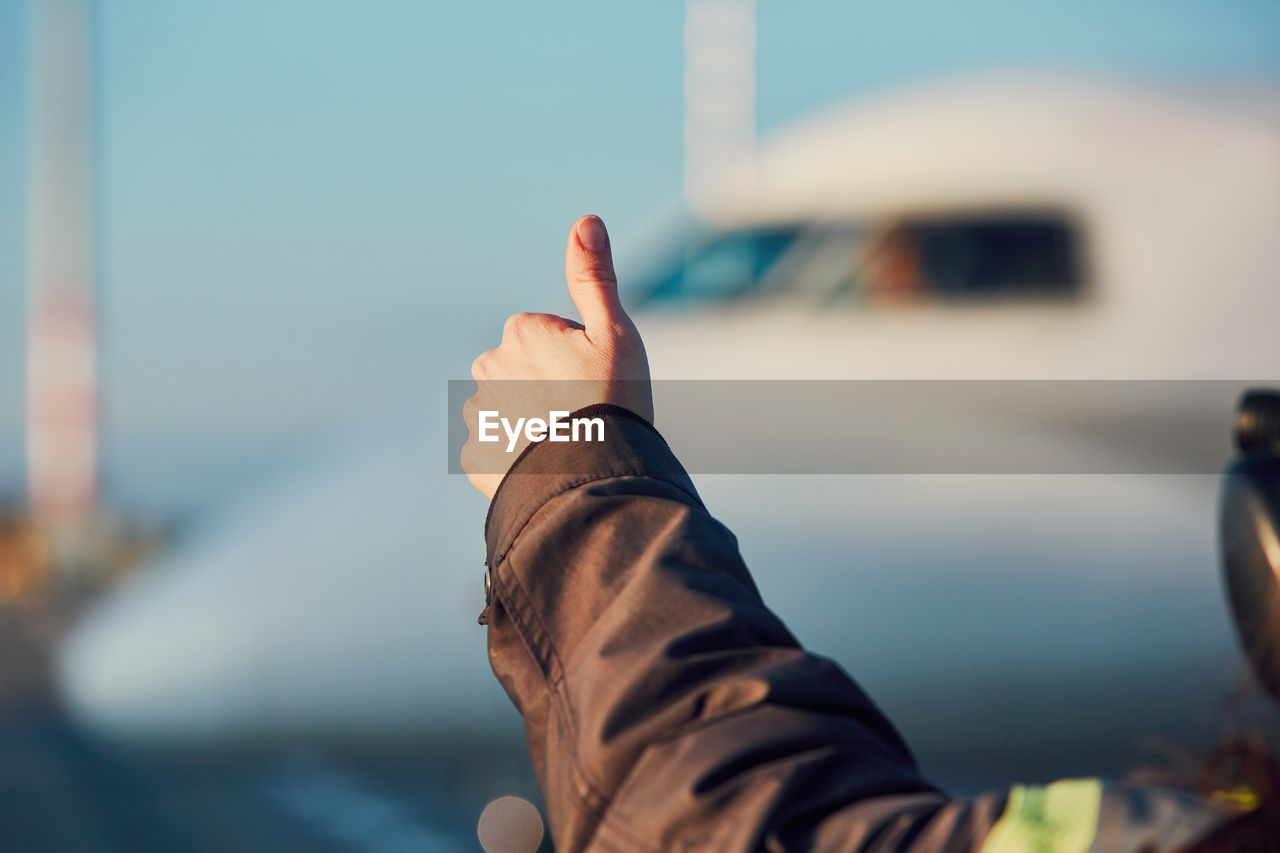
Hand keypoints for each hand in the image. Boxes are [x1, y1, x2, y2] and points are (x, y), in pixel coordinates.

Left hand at [461, 215, 651, 498]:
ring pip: (508, 411)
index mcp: (520, 332)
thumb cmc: (612, 402)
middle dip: (548, 387)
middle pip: (524, 372)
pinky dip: (516, 457)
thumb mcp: (616, 332)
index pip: (549, 338)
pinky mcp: (474, 458)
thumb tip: (586, 219)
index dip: (580, 360)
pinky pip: (496, 451)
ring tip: (565, 444)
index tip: (596, 383)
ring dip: (530, 423)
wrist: (593, 478)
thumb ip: (594, 277)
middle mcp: (488, 367)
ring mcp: (478, 415)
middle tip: (582, 414)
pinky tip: (545, 466)